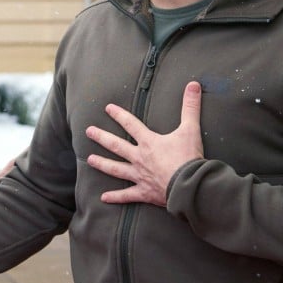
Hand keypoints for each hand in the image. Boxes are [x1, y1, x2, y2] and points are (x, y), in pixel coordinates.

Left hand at [85, 81, 202, 206]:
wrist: (189, 185)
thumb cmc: (189, 157)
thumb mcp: (191, 129)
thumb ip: (190, 107)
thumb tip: (193, 84)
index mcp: (149, 142)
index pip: (131, 125)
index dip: (119, 115)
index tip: (107, 108)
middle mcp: (139, 158)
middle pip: (116, 146)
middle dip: (101, 137)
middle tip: (88, 131)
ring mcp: (139, 176)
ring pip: (116, 169)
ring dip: (102, 164)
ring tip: (89, 160)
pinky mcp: (144, 192)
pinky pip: (126, 195)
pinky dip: (115, 197)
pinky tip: (103, 198)